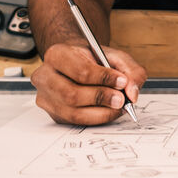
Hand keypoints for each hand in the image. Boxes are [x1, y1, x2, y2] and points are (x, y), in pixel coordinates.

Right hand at [31, 42, 146, 124]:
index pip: (79, 71)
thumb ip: (129, 70)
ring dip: (100, 112)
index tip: (122, 81)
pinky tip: (107, 111)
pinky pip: (75, 122)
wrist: (76, 63)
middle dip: (101, 98)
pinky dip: (95, 119)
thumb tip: (132, 93)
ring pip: (72, 112)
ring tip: (117, 106)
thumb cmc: (92, 59)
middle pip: (71, 94)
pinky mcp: (53, 114)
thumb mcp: (113, 56)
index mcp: (57, 55)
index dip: (103, 78)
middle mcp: (45, 76)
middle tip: (121, 99)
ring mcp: (46, 98)